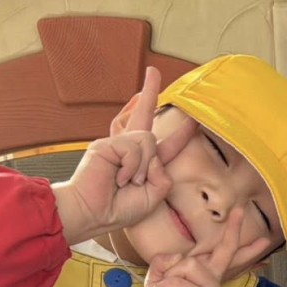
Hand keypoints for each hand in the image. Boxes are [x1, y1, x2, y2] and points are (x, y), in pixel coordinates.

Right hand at [54, 67, 196, 244]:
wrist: (94, 214)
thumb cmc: (119, 209)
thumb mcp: (153, 195)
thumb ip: (162, 175)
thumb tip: (155, 154)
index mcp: (143, 165)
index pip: (164, 146)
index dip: (180, 135)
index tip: (192, 121)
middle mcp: (130, 152)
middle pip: (143, 116)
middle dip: (150, 92)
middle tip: (154, 72)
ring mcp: (117, 145)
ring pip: (148, 139)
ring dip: (144, 166)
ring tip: (130, 182)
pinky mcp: (107, 143)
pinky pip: (135, 146)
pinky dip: (133, 165)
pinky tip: (121, 178)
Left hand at [142, 213, 270, 286]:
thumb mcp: (157, 280)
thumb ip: (164, 264)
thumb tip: (177, 259)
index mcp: (203, 272)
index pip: (219, 249)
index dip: (231, 231)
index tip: (241, 212)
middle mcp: (211, 278)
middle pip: (224, 250)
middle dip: (233, 230)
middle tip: (242, 210)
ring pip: (187, 264)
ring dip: (167, 276)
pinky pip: (176, 282)